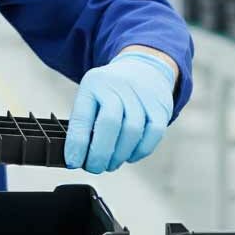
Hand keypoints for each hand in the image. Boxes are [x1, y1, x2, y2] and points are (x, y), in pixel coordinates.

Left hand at [64, 52, 174, 172]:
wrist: (142, 68)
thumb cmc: (110, 91)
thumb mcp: (91, 95)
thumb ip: (84, 122)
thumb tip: (77, 156)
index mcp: (93, 83)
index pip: (83, 116)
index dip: (77, 143)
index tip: (73, 161)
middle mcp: (117, 85)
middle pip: (110, 123)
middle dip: (100, 153)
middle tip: (94, 167)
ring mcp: (141, 94)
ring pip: (132, 131)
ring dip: (119, 155)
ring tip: (110, 164)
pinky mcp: (160, 105)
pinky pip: (153, 133)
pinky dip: (140, 151)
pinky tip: (130, 156)